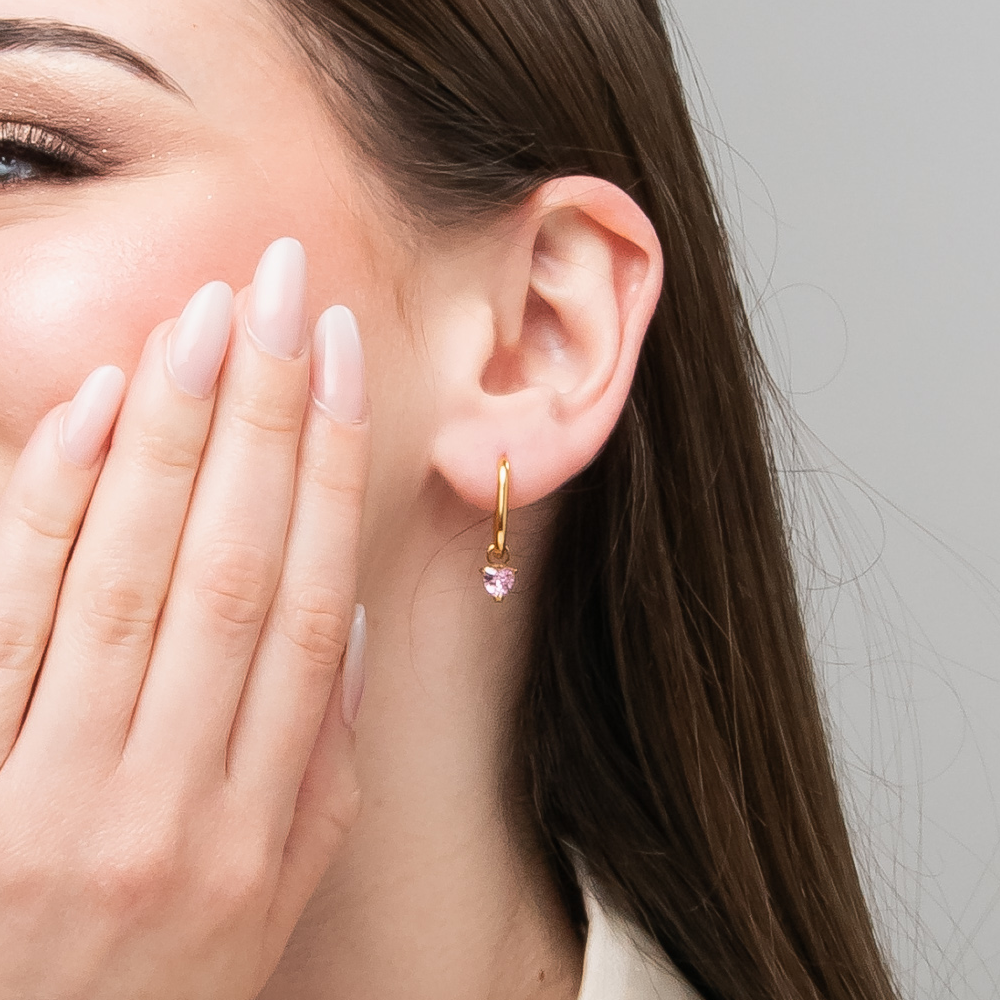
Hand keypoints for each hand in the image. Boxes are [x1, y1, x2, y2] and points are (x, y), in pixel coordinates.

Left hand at [0, 238, 369, 999]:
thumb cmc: (153, 989)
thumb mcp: (272, 900)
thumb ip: (320, 762)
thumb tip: (339, 610)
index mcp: (257, 824)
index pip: (307, 600)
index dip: (328, 468)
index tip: (337, 363)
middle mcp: (169, 802)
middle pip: (227, 566)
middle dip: (260, 412)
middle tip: (277, 289)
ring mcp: (56, 799)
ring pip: (125, 579)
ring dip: (167, 436)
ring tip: (201, 322)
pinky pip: (7, 626)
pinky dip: (47, 511)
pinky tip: (88, 416)